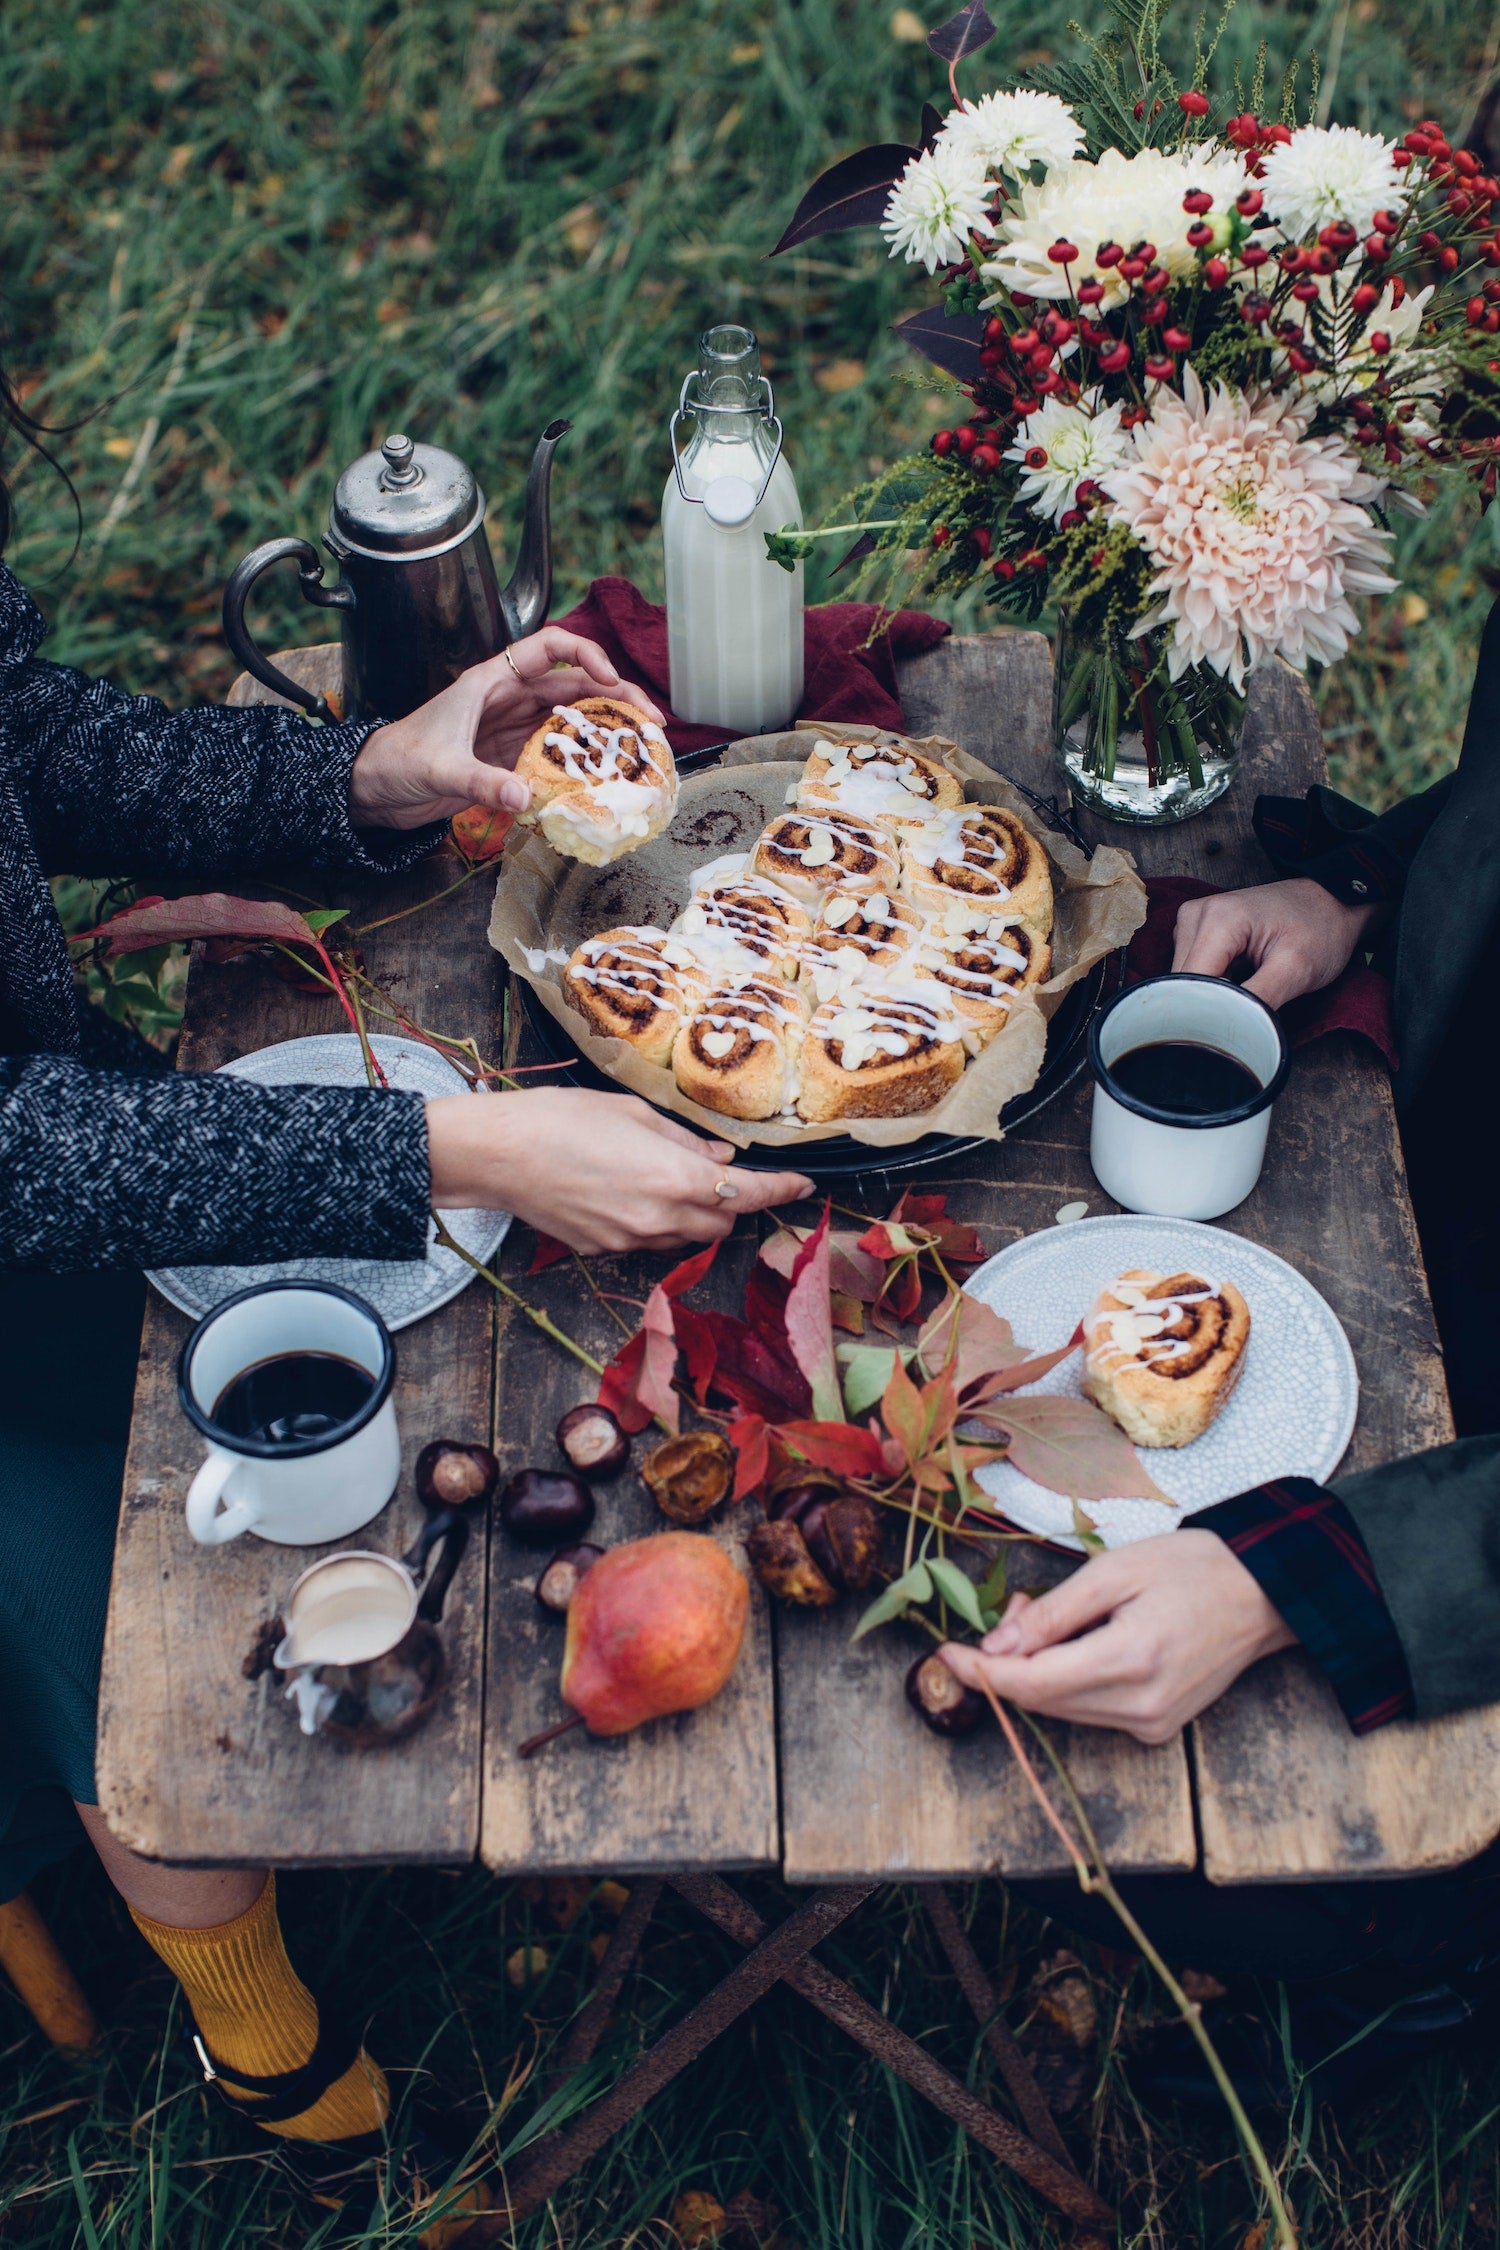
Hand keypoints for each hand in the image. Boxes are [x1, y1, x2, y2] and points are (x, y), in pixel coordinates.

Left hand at [347, 629, 662, 830]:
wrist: (374, 789)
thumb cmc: (398, 761)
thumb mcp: (439, 768)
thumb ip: (481, 781)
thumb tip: (524, 794)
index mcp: (490, 681)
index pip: (548, 649)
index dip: (586, 656)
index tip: (612, 680)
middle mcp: (508, 700)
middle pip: (574, 687)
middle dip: (616, 699)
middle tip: (650, 724)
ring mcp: (513, 730)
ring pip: (572, 721)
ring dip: (606, 732)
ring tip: (640, 751)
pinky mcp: (511, 760)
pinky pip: (557, 756)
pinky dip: (582, 764)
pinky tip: (604, 778)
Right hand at [425, 1088, 814, 1254]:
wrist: (498, 1153)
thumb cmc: (561, 1119)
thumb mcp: (633, 1114)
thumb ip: (685, 1141)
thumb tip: (722, 1159)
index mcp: (676, 1178)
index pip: (750, 1195)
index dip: (783, 1190)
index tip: (804, 1185)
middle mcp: (660, 1218)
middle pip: (722, 1225)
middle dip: (730, 1205)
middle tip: (720, 1176)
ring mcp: (630, 1240)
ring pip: (685, 1239)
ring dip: (693, 1217)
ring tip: (668, 1180)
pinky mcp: (602, 1250)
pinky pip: (647, 1242)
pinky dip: (655, 1223)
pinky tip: (628, 1193)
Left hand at [939, 1531, 1295, 1744]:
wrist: (1262, 1594)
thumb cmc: (1191, 1567)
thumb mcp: (1114, 1572)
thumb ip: (1052, 1614)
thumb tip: (995, 1650)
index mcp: (1131, 1660)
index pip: (1033, 1684)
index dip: (981, 1672)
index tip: (943, 1652)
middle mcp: (1142, 1705)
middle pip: (1043, 1700)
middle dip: (1010, 1660)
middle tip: (1017, 1605)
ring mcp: (1153, 1724)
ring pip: (1064, 1709)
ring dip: (1038, 1670)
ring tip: (1051, 1615)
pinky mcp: (1159, 1728)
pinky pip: (1092, 1711)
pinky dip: (1068, 1682)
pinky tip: (1080, 1643)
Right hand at [1171, 877, 1380, 1009]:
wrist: (1331, 902)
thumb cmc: (1321, 928)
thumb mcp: (1298, 969)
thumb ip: (1258, 1000)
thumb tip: (1227, 1032)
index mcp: (1218, 919)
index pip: (1190, 984)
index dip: (1207, 1012)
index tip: (1235, 1027)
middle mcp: (1196, 915)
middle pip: (1182, 983)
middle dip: (1210, 1004)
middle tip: (1250, 1006)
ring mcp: (1193, 921)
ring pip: (1184, 980)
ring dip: (1212, 994)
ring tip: (1250, 985)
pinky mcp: (1197, 931)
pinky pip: (1192, 971)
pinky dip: (1214, 984)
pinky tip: (1241, 978)